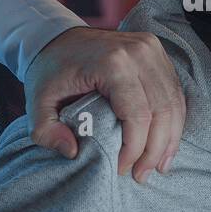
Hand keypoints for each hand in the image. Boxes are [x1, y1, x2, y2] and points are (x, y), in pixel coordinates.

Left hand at [24, 26, 184, 181]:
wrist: (57, 36)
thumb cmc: (50, 70)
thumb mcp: (36, 102)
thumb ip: (46, 131)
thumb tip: (73, 153)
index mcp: (112, 62)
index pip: (137, 114)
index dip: (134, 148)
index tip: (122, 169)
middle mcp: (139, 53)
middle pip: (162, 111)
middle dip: (154, 150)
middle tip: (141, 175)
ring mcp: (152, 50)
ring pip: (173, 103)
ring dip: (169, 139)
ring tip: (158, 166)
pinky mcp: (157, 52)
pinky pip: (174, 93)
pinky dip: (172, 122)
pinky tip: (165, 145)